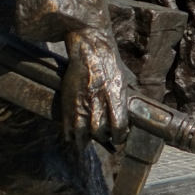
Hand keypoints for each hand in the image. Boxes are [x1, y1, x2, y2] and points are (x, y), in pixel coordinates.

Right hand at [62, 29, 128, 147]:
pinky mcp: (68, 109)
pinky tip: (76, 135)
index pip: (119, 131)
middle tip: (104, 136)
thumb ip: (122, 103)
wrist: (90, 54)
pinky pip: (68, 132)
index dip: (119, 137)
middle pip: (101, 135)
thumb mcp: (123, 84)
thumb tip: (125, 116)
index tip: (118, 138)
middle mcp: (99, 110)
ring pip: (83, 137)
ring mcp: (82, 111)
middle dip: (103, 137)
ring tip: (89, 139)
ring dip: (87, 140)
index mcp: (116, 104)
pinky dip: (72, 136)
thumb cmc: (109, 66)